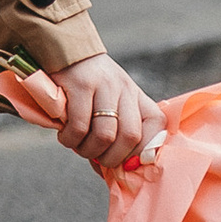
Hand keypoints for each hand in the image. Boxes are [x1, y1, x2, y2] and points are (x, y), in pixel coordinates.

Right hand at [49, 50, 163, 179]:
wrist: (64, 47)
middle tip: (94, 157)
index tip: (128, 165)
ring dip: (88, 150)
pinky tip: (65, 136)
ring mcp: (104, 85)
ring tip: (77, 146)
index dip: (145, 151)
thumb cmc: (86, 86)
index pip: (157, 126)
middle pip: (130, 136)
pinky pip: (80, 125)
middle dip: (111, 158)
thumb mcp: (108, 101)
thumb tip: (111, 174)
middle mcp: (125, 89)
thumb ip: (114, 132)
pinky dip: (71, 139)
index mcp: (136, 96)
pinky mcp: (80, 85)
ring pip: (105, 135)